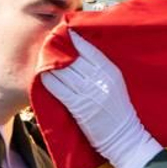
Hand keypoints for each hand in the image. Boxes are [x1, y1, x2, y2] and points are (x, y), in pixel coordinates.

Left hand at [41, 34, 161, 167]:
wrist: (124, 136)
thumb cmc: (119, 109)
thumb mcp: (115, 83)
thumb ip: (101, 68)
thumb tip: (82, 51)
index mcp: (110, 71)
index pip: (88, 48)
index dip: (73, 38)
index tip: (62, 31)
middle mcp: (99, 79)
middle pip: (73, 56)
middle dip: (58, 47)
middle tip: (48, 40)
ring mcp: (88, 92)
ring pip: (63, 70)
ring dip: (50, 61)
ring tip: (42, 55)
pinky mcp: (78, 106)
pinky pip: (58, 88)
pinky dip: (49, 79)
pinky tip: (42, 73)